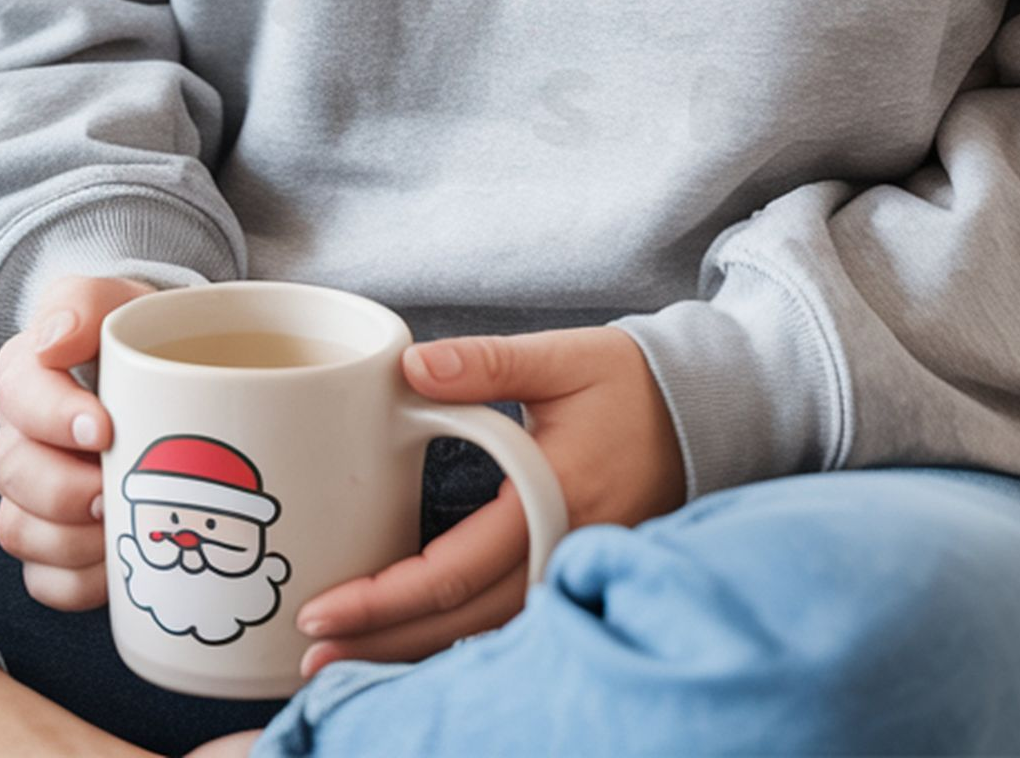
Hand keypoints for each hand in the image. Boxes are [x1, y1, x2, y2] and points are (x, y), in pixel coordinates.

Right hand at [0, 274, 159, 608]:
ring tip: (121, 525)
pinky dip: (78, 582)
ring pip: (19, 532)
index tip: (104, 428)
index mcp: (28, 373)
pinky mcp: (53, 544)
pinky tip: (118, 565)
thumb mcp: (120, 302)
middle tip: (114, 489)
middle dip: (63, 489)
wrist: (172, 376)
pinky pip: (43, 582)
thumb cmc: (141, 338)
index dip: (53, 418)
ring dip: (72, 539)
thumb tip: (53, 341)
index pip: (17, 395)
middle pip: (10, 474)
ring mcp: (30, 496)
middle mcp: (18, 437)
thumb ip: (84, 304)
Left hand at [292, 325, 685, 677]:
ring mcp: (574, 573)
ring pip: (484, 635)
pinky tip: (412, 642)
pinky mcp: (576, 574)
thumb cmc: (633, 382)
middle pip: (460, 624)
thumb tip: (410, 368)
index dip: (384, 599)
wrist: (708, 411)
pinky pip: (509, 622)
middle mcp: (563, 553)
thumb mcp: (561, 358)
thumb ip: (485, 364)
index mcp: (552, 502)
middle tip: (311, 655)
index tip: (324, 607)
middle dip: (381, 645)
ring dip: (412, 651)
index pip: (454, 572)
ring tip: (344, 662)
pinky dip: (455, 639)